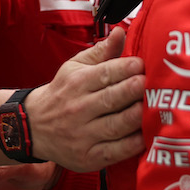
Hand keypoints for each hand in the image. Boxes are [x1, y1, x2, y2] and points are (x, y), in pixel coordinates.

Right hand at [23, 27, 144, 172]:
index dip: (126, 68)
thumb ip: (101, 52)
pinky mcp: (88, 157)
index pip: (105, 73)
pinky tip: (148, 135)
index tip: (143, 64)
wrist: (33, 127)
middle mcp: (79, 109)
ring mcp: (83, 135)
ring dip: (138, 116)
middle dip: (135, 90)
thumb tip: (120, 32)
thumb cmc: (63, 93)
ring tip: (156, 108)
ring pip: (116, 126)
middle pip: (112, 99)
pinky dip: (133, 144)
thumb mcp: (75, 67)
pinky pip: (115, 151)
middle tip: (154, 84)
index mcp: (77, 83)